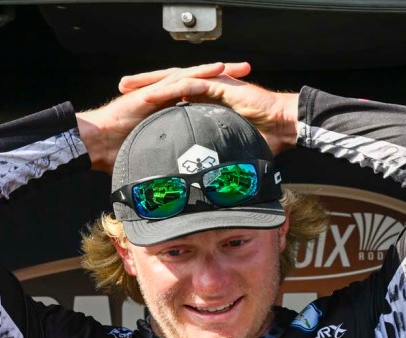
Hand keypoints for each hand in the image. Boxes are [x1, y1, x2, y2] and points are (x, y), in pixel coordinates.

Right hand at [76, 63, 253, 173]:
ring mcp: (156, 93)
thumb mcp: (149, 161)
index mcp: (165, 112)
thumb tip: (174, 192)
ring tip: (241, 69)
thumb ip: (163, 169)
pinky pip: (178, 80)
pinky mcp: (150, 93)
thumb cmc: (114, 155)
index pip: (196, 101)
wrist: (94, 145)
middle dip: (225, 79)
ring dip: (217, 71)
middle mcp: (163, 99)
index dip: (218, 98)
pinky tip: (217, 70)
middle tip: (248, 73)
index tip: (241, 99)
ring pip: (193, 77)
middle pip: (199, 84)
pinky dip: (198, 74)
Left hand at [117, 64, 299, 155]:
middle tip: (122, 89)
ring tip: (130, 86)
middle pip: (168, 85)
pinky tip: (154, 92)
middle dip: (144, 86)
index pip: (172, 100)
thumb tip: (200, 190)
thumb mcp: (226, 153)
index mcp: (204, 105)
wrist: (284, 127)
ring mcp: (213, 87)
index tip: (130, 109)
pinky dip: (173, 86)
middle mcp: (206, 92)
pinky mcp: (221, 86)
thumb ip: (212, 164)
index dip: (152, 103)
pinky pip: (192, 83)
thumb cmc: (261, 141)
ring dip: (151, 82)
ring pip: (175, 79)